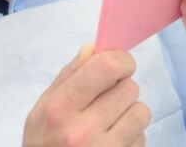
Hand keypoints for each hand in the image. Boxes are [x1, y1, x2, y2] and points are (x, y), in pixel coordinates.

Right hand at [23, 45, 150, 146]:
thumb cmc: (43, 142)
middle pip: (129, 88)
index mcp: (61, 108)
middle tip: (106, 99)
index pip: (107, 67)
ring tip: (110, 121)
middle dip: (121, 88)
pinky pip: (142, 138)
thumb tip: (93, 49)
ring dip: (130, 112)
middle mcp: (83, 132)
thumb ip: (68, 75)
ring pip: (141, 112)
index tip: (118, 65)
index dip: (120, 60)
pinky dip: (132, 136)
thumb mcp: (42, 108)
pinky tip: (113, 141)